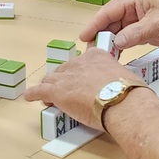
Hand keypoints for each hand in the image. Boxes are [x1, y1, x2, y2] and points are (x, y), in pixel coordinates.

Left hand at [24, 49, 146, 129]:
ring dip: (49, 87)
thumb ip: (116, 78)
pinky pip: (39, 91)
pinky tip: (29, 97)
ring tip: (48, 95)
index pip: (83, 61)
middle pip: (65, 69)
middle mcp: (79, 62)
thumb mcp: (125, 76)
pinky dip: (33, 94)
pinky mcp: (57, 92)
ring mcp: (66, 77)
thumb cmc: (129, 93)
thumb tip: (120, 87)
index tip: (81, 78)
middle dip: (64, 79)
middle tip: (67, 90)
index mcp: (97, 56)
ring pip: (51, 79)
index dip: (80, 72)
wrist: (121, 101)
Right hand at [80, 0, 158, 50]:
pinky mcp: (137, 29)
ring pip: (114, 32)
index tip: (84, 37)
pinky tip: (114, 57)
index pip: (107, 12)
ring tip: (101, 58)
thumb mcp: (156, 25)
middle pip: (108, 23)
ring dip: (108, 44)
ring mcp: (132, 19)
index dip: (94, 25)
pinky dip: (118, 47)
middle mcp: (128, 7)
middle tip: (91, 53)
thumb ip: (135, 33)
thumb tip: (116, 43)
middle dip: (100, 37)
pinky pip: (122, 38)